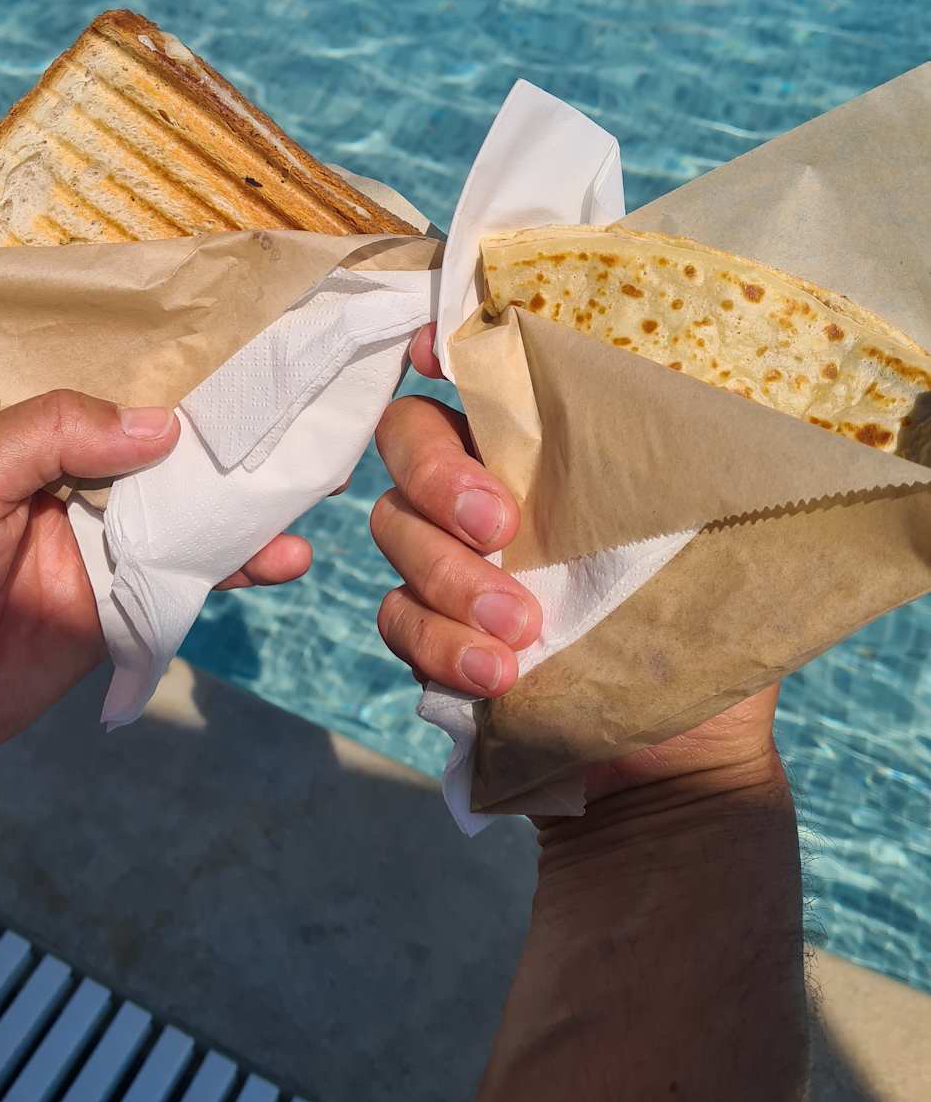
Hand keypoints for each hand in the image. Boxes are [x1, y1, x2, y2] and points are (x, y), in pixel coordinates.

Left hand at [0, 390, 310, 786]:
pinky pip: (188, 576)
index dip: (178, 354)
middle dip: (235, 421)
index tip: (252, 331)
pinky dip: (238, 566)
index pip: (114, 371)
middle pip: (169, 438)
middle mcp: (74, 469)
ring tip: (318, 475)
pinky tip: (285, 559)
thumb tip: (164, 426)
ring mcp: (101, 537)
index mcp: (27, 419)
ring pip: (192, 505)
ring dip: (250, 495)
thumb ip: (51, 433)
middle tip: (311, 398)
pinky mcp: (117, 603)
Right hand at [372, 328, 781, 808]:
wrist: (683, 757)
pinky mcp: (428, 634)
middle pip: (407, 437)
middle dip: (440, 477)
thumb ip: (663, 442)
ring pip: (396, 531)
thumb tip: (659, 352)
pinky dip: (441, 645)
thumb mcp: (705, 522)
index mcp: (548, 445)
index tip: (436, 350)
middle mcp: (485, 486)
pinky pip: (398, 619)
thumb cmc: (705, 625)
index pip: (479, 369)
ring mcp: (447, 561)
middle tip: (501, 528)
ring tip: (525, 629)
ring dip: (453, 578)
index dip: (444, 344)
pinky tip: (500, 675)